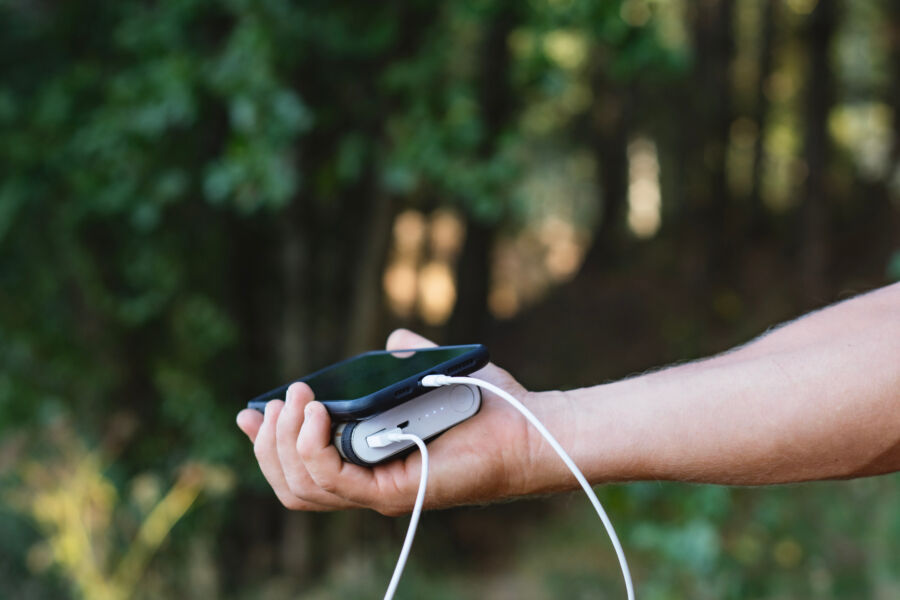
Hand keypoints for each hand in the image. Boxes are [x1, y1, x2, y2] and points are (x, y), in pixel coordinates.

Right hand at [236, 329, 555, 514]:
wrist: (526, 425)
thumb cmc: (486, 406)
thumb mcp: (432, 373)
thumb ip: (408, 359)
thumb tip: (396, 337)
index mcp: (367, 460)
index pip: (300, 469)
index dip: (266, 445)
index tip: (249, 411)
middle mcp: (366, 483)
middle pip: (290, 483)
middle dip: (267, 443)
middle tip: (274, 403)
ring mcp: (377, 492)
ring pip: (301, 487)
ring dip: (285, 442)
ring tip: (299, 401)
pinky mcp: (392, 492)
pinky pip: (332, 480)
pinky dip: (312, 448)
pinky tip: (316, 413)